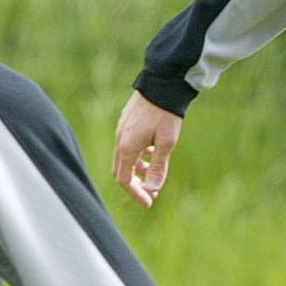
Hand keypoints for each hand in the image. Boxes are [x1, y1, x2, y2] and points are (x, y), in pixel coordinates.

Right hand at [112, 91, 183, 208]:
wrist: (162, 84)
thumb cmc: (166, 114)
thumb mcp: (166, 143)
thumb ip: (158, 167)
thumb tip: (151, 189)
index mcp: (127, 147)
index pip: (125, 180)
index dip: (136, 194)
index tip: (150, 202)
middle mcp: (120, 139)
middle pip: (121, 171)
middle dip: (135, 184)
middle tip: (152, 193)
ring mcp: (121, 130)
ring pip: (124, 158)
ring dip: (138, 169)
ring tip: (154, 169)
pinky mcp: (126, 122)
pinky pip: (127, 145)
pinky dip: (138, 155)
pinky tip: (152, 151)